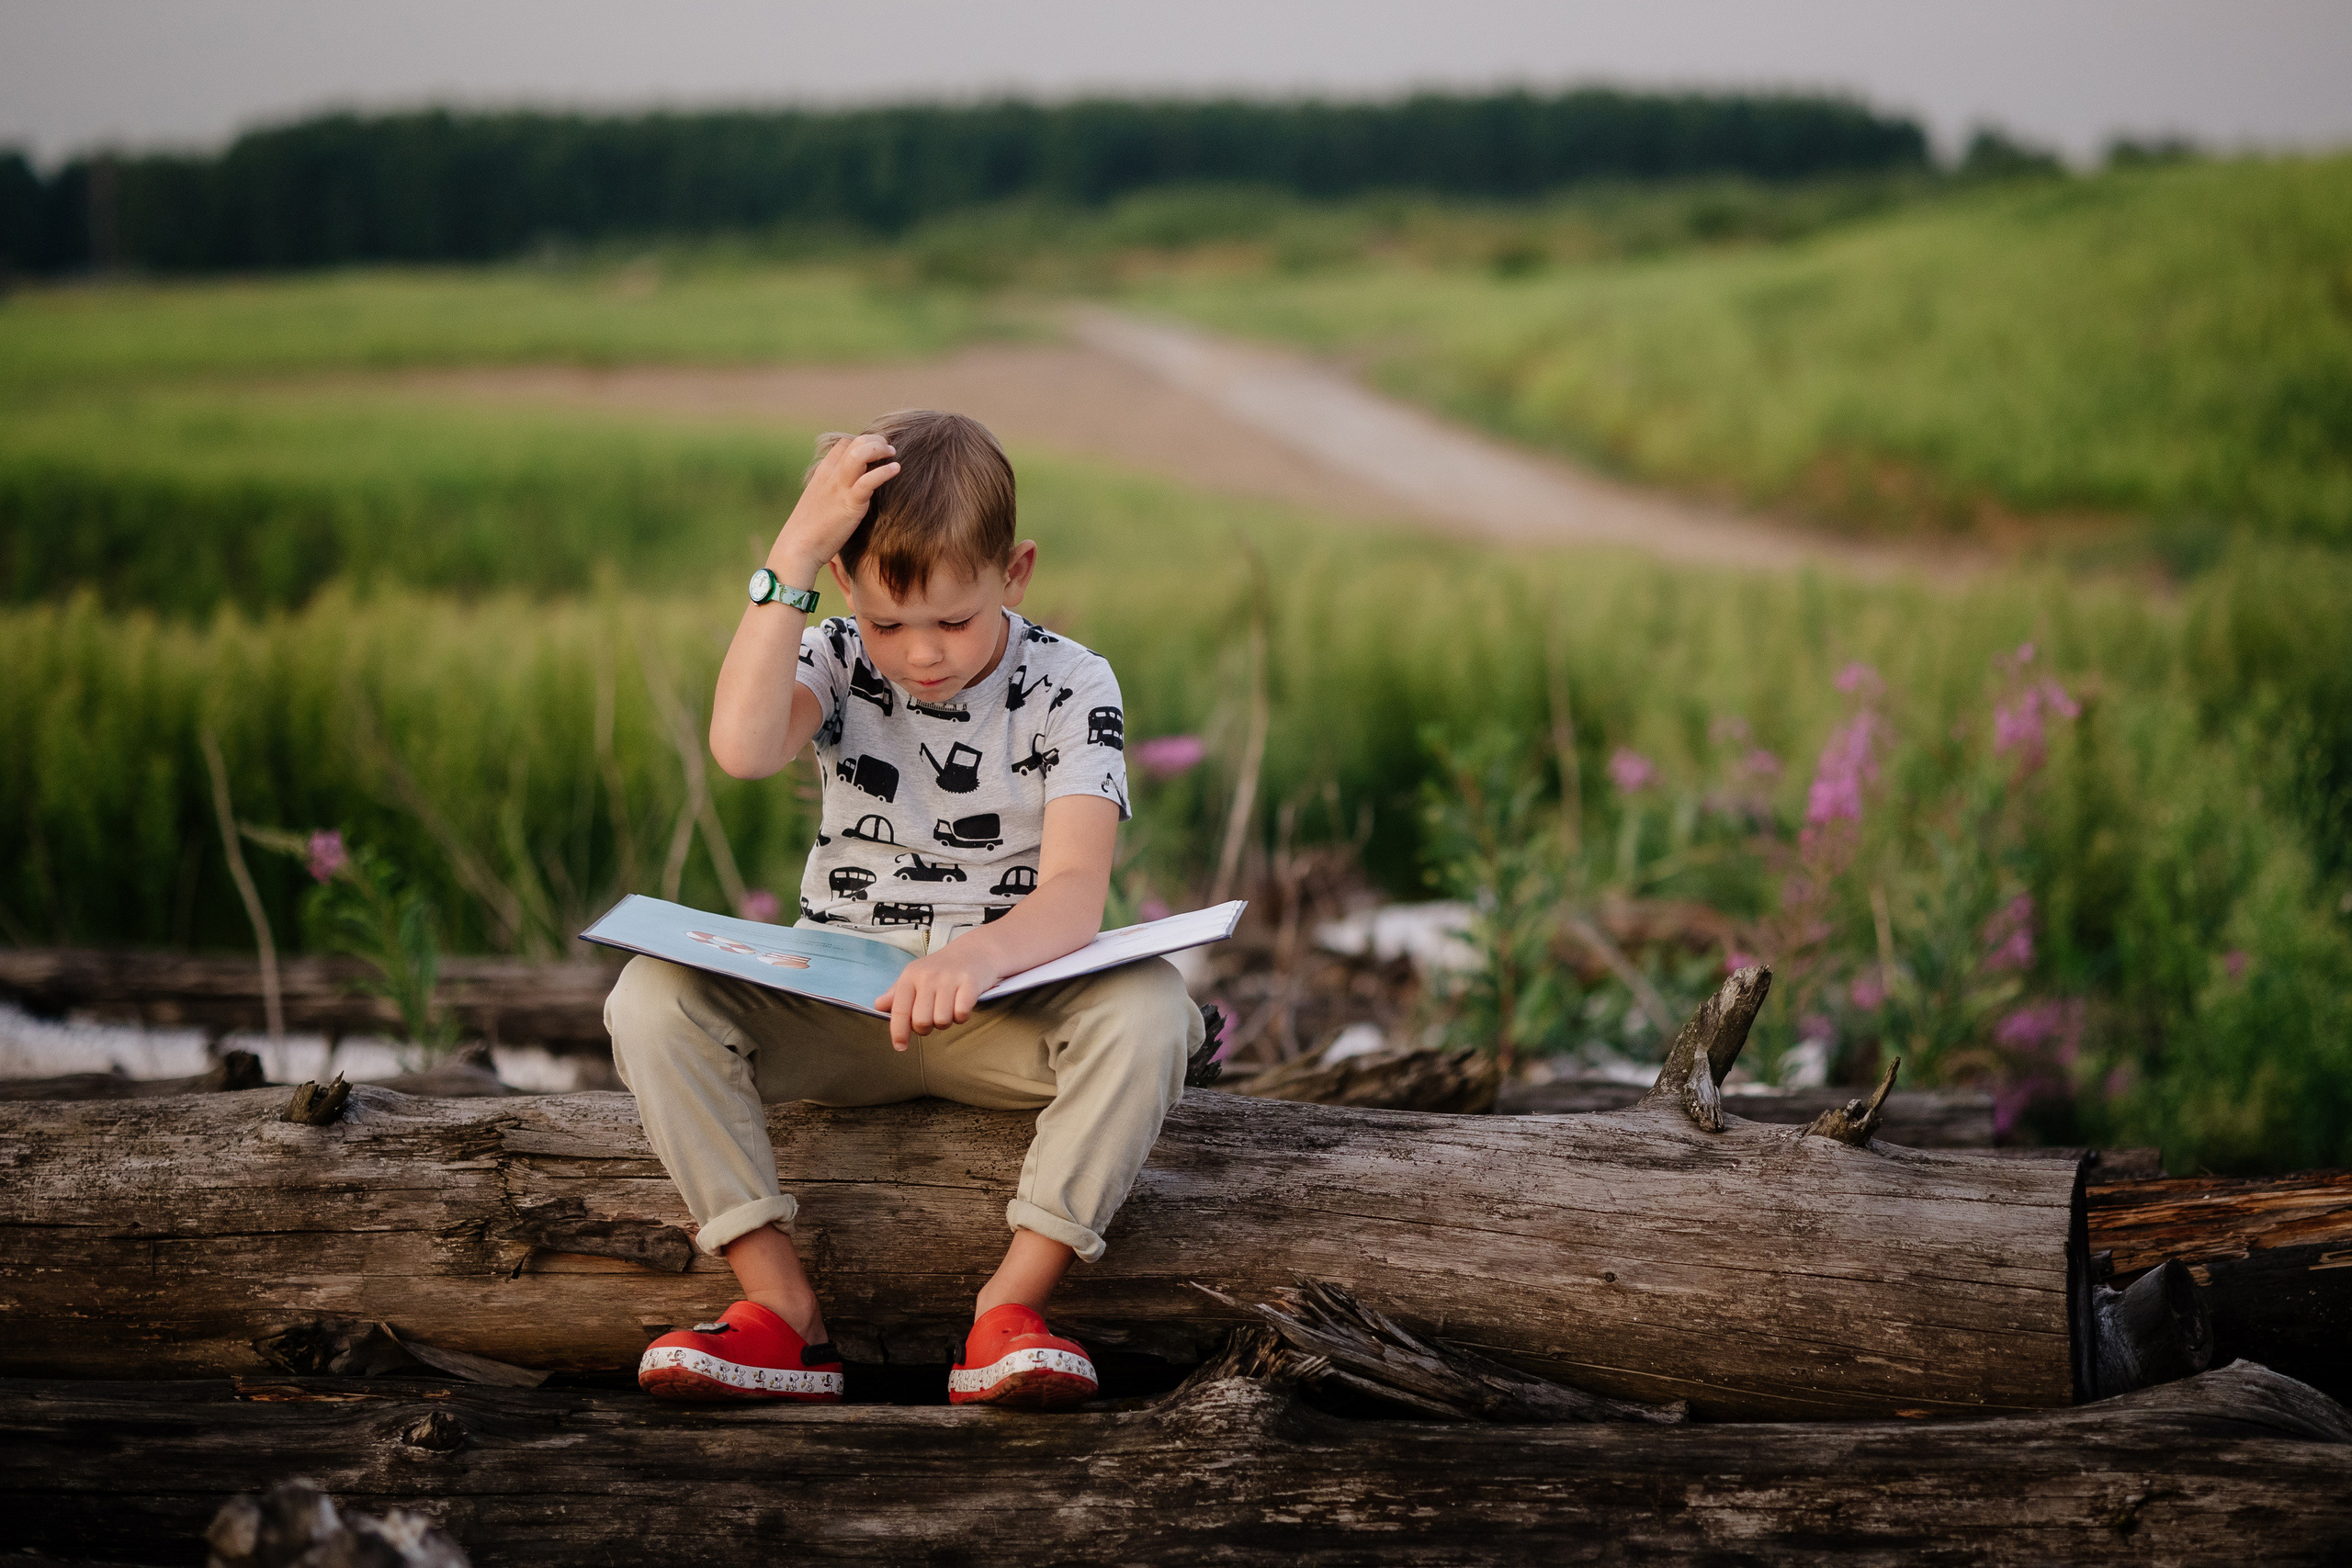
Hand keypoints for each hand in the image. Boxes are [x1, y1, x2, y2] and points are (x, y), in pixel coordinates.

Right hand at [770, 432, 898, 583]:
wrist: (798, 548)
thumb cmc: (809, 531)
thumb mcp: (818, 503)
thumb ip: (832, 492)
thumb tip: (846, 494)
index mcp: (822, 473)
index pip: (843, 444)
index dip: (861, 442)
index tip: (874, 451)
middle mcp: (831, 475)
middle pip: (855, 442)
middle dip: (875, 440)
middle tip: (888, 449)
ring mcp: (840, 487)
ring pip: (860, 453)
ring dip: (879, 449)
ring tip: (892, 454)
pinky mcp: (850, 503)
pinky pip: (869, 480)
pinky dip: (884, 471)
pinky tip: (896, 469)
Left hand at [873, 946, 1006, 1049]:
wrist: (975, 950)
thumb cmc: (942, 968)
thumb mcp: (916, 975)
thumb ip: (897, 993)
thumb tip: (878, 1006)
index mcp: (910, 975)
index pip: (900, 1010)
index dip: (898, 1032)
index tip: (900, 1047)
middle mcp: (928, 976)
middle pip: (922, 1022)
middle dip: (927, 1028)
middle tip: (933, 1018)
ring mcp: (949, 979)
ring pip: (942, 1021)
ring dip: (947, 1021)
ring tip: (949, 1008)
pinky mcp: (970, 983)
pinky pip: (961, 1014)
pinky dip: (962, 1016)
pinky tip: (962, 1005)